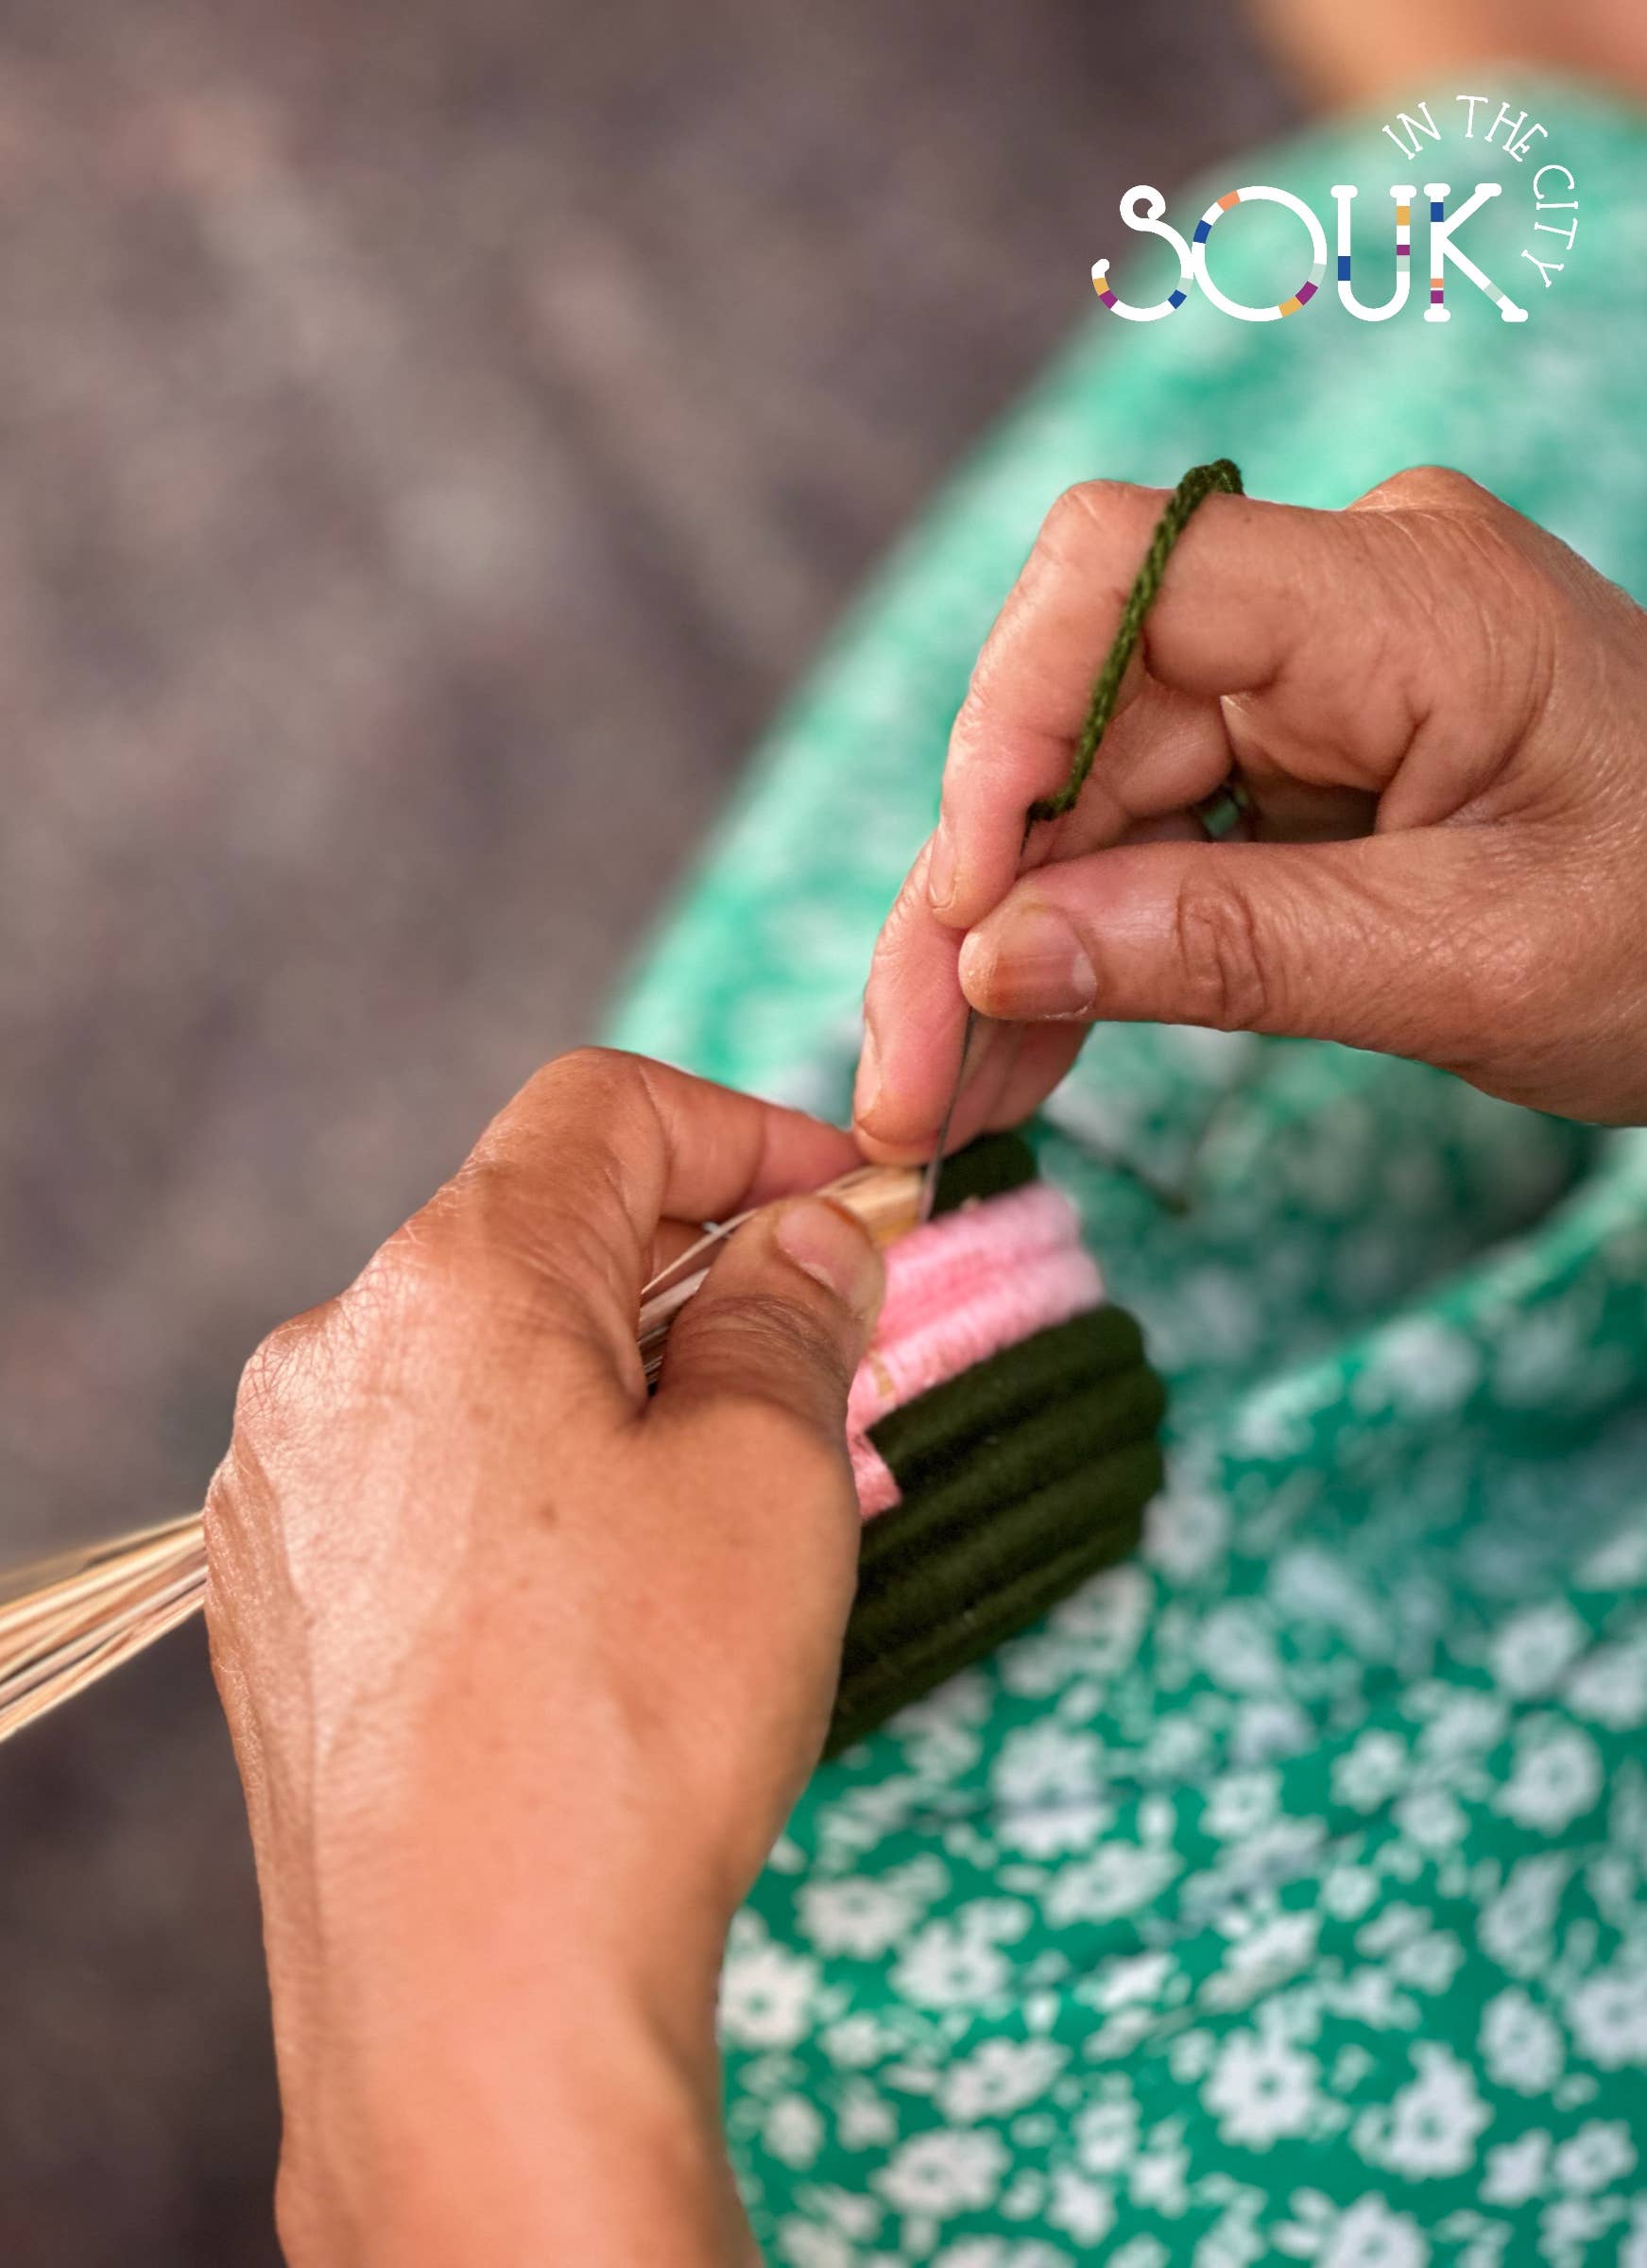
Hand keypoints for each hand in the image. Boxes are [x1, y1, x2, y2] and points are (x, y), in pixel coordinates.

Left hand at [205, 1050, 883, 2266]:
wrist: (470, 1997)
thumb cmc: (633, 1719)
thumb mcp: (770, 1473)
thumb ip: (791, 1309)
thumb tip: (806, 1235)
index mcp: (452, 1282)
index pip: (605, 1107)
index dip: (751, 1132)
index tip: (853, 1202)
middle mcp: (334, 1355)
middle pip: (541, 1231)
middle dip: (697, 1268)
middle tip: (823, 1357)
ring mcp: (286, 1483)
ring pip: (485, 1358)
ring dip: (619, 1379)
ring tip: (728, 1498)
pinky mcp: (279, 1594)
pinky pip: (425, 1469)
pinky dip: (532, 1474)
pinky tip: (608, 1589)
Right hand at [854, 466, 1646, 1155]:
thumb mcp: (1469, 963)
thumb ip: (1226, 948)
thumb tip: (992, 953)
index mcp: (1408, 598)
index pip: (1127, 575)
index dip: (1004, 729)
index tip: (962, 909)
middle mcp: (1336, 608)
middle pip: (1073, 718)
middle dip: (971, 908)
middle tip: (904, 1087)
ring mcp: (1312, 681)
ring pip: (1082, 798)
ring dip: (998, 955)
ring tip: (942, 1110)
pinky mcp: (1297, 759)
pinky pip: (1142, 842)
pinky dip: (1077, 955)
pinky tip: (1014, 1063)